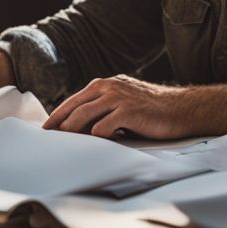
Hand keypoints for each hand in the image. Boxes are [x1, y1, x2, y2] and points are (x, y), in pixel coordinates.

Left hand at [43, 75, 197, 139]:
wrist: (181, 109)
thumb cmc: (151, 110)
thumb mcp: (123, 101)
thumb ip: (103, 108)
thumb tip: (78, 127)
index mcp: (105, 85)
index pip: (73, 100)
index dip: (57, 115)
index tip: (46, 129)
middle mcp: (109, 87)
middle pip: (74, 107)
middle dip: (58, 124)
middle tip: (48, 139)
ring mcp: (118, 97)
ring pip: (84, 115)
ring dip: (72, 130)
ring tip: (65, 143)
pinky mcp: (128, 111)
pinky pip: (103, 127)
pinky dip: (96, 136)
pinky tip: (97, 143)